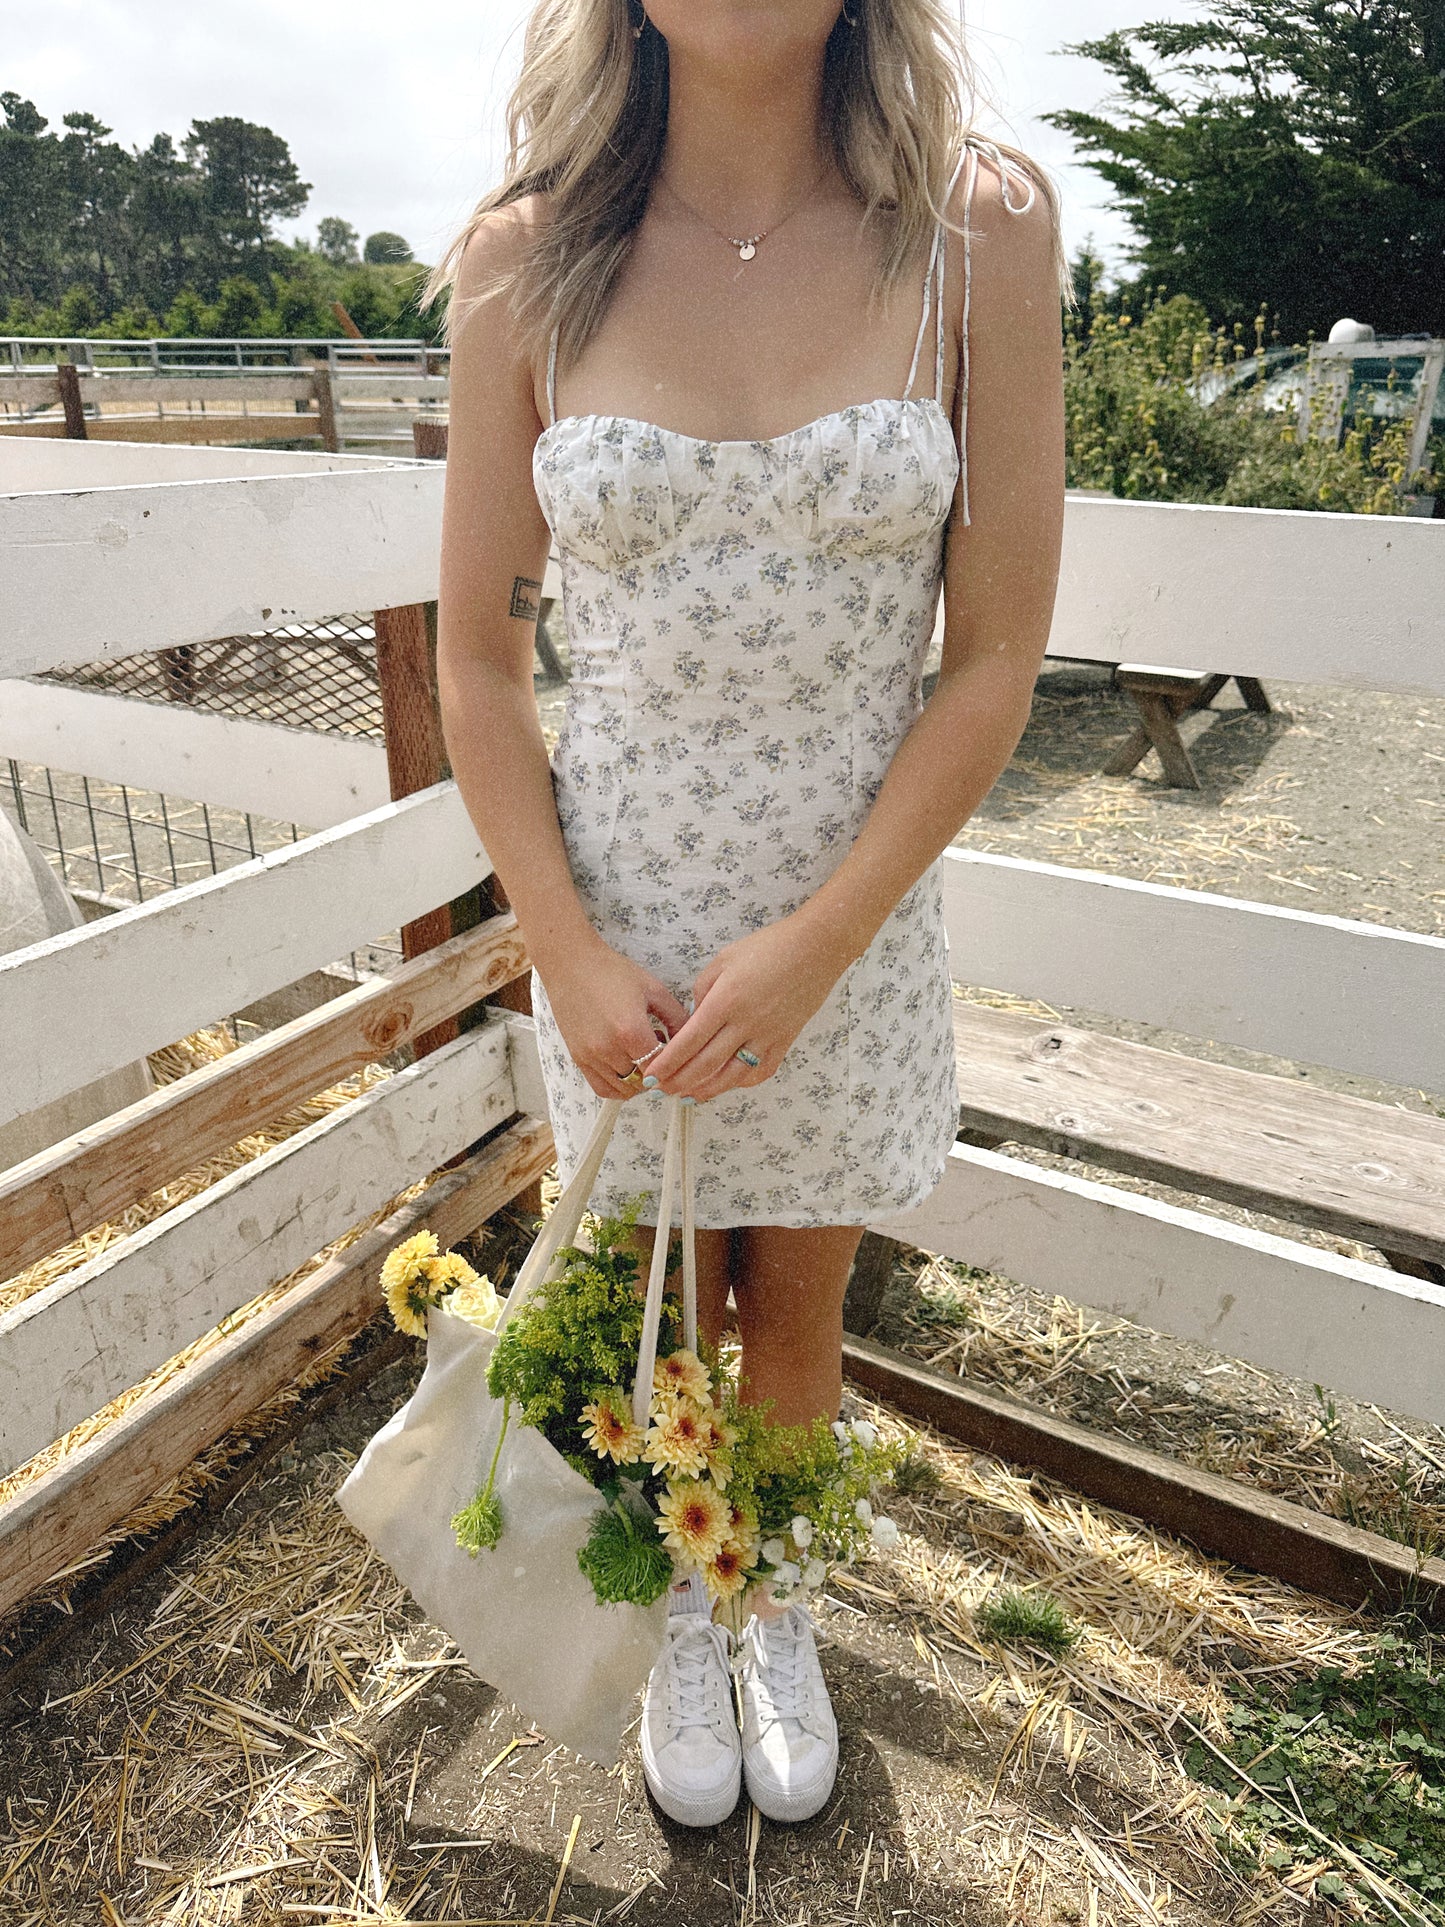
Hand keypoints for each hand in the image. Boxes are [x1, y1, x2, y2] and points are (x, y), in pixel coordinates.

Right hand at [536, 931, 690, 1099]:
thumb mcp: (653, 990)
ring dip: (639, 1082)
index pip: (662, 1066)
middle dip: (659, 1073)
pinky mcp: (578, 1058)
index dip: (675, 1066)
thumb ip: (678, 1018)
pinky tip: (627, 1070)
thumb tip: (694, 1040)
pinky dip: (618, 1087)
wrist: (572, 965)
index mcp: (631, 1031)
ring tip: (643, 1060)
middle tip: (663, 1057)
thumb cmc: (612, 972)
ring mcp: (591, 1056)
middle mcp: (609, 1048)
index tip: (680, 1059)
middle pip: (644, 1081)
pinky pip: (602, 1088)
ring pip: (624, 1090)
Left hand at [641, 917, 847, 1101]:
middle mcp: (746, 1023)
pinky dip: (740, 1083)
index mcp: (726, 1000)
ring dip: (706, 1090)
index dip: (667, 1063)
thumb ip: (703, 992)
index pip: (689, 1042)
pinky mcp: (785, 1042)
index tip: (650, 1075)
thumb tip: (694, 1021)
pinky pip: (760, 1072)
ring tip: (686, 1095)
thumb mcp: (723, 961)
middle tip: (660, 1090)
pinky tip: (725, 1084)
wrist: (815, 948)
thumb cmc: (767, 947)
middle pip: (707, 1064)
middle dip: (679, 1082)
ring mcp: (768, 1036)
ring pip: (733, 1076)